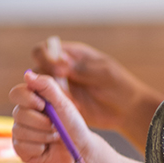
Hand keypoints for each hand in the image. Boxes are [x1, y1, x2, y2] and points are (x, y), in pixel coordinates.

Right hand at [10, 70, 94, 162]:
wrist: (79, 149)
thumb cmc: (73, 125)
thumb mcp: (63, 103)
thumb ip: (47, 86)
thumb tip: (27, 74)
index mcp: (31, 101)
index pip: (16, 93)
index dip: (28, 99)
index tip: (43, 105)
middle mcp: (22, 116)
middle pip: (18, 113)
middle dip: (41, 121)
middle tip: (55, 126)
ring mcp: (20, 133)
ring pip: (20, 131)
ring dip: (43, 135)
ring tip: (54, 137)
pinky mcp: (21, 149)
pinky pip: (22, 147)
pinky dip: (39, 148)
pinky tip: (47, 148)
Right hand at [31, 39, 162, 135]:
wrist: (128, 110)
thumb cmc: (120, 86)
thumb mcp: (104, 73)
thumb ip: (82, 68)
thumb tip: (59, 64)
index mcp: (70, 55)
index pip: (43, 50)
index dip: (45, 58)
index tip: (59, 70)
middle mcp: (60, 71)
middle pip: (35, 70)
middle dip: (41, 80)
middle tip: (59, 89)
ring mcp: (59, 90)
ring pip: (37, 90)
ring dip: (44, 96)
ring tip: (62, 103)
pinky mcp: (62, 106)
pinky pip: (47, 106)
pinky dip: (50, 109)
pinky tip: (65, 112)